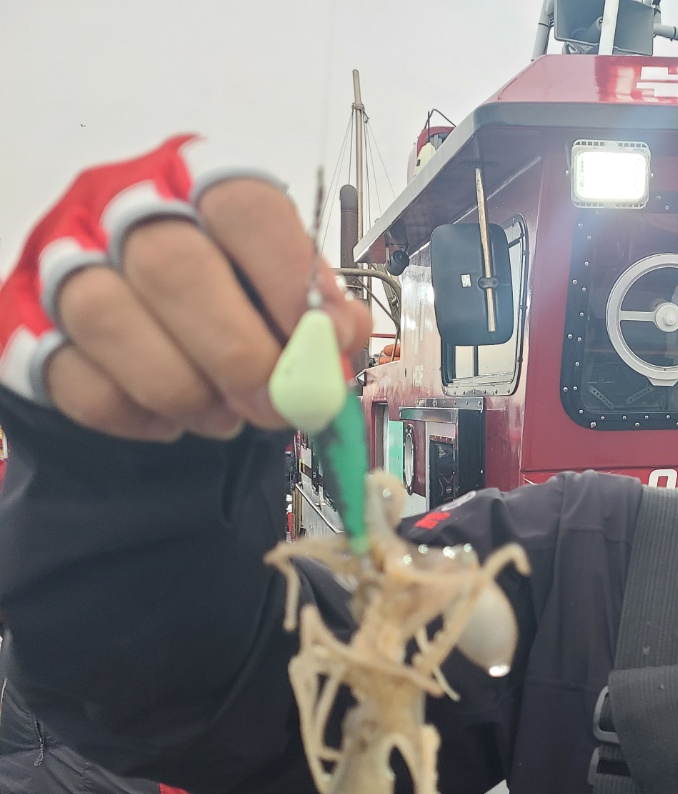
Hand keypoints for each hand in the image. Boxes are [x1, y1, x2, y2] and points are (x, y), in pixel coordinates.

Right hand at [0, 136, 370, 440]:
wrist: (127, 329)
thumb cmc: (219, 297)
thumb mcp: (276, 289)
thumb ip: (314, 311)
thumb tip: (340, 339)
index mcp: (197, 180)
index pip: (243, 205)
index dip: (289, 279)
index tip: (322, 344)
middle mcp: (118, 205)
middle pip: (172, 265)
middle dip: (238, 353)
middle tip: (277, 407)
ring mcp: (59, 260)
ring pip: (108, 316)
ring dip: (183, 387)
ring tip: (226, 418)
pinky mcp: (23, 323)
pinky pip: (71, 376)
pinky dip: (134, 413)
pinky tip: (171, 422)